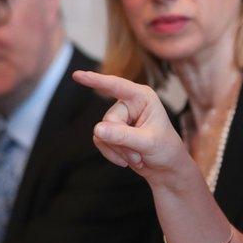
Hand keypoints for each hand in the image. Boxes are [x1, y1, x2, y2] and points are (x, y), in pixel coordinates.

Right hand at [73, 71, 197, 188]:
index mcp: (142, 97)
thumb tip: (97, 129)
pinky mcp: (111, 131)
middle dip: (121, 142)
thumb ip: (123, 136)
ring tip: (137, 157)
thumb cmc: (165, 149)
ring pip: (101, 132)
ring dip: (118, 150)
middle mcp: (129, 103)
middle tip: (139, 155)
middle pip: (109, 119)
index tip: (77, 75)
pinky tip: (127, 160)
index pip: (116, 86)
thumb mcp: (148, 142)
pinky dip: (112, 154)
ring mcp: (119, 117)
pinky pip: (99, 140)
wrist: (165, 167)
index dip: (96, 80)